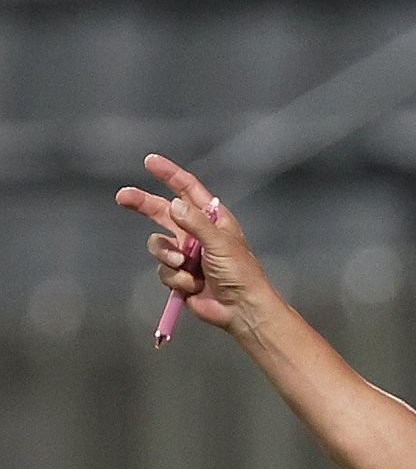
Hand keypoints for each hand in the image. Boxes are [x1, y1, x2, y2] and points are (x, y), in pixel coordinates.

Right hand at [115, 153, 274, 335]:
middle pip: (162, 212)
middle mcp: (196, 232)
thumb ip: (195, 223)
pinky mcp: (179, 275)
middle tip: (122, 196)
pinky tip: (193, 286)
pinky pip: (164, 270)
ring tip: (186, 267)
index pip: (188, 190)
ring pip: (158, 246)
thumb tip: (174, 204)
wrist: (240, 308)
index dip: (169, 174)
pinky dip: (177, 279)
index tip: (150, 161)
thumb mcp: (219, 242)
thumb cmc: (239, 272)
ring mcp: (186, 254)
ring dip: (168, 257)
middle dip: (143, 204)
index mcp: (212, 219)